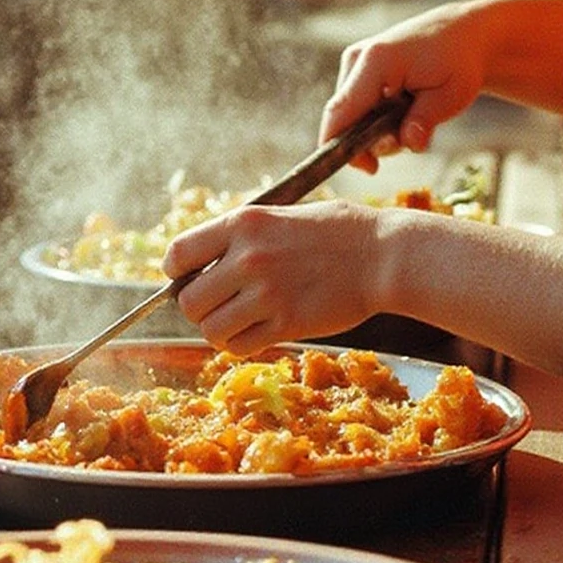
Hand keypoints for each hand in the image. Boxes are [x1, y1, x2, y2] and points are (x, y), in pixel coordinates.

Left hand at [166, 201, 386, 351]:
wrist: (384, 255)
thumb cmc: (340, 231)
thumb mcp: (284, 215)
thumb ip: (246, 236)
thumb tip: (206, 260)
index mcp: (245, 223)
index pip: (178, 254)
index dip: (177, 273)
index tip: (189, 279)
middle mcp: (249, 258)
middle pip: (188, 300)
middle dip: (200, 307)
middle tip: (221, 305)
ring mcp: (267, 293)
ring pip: (210, 329)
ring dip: (220, 330)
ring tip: (240, 321)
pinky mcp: (286, 323)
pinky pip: (240, 346)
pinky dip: (242, 344)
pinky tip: (259, 331)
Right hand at [321, 0, 495, 164]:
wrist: (462, 34)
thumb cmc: (459, 61)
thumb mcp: (452, 94)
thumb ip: (425, 120)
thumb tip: (409, 142)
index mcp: (376, 62)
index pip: (340, 113)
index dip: (341, 148)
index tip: (368, 169)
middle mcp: (357, 59)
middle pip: (344, 119)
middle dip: (373, 141)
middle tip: (411, 139)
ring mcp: (356, 62)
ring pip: (352, 116)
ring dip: (379, 130)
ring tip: (414, 119)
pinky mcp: (359, 68)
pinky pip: (359, 106)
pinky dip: (379, 118)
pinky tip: (405, 110)